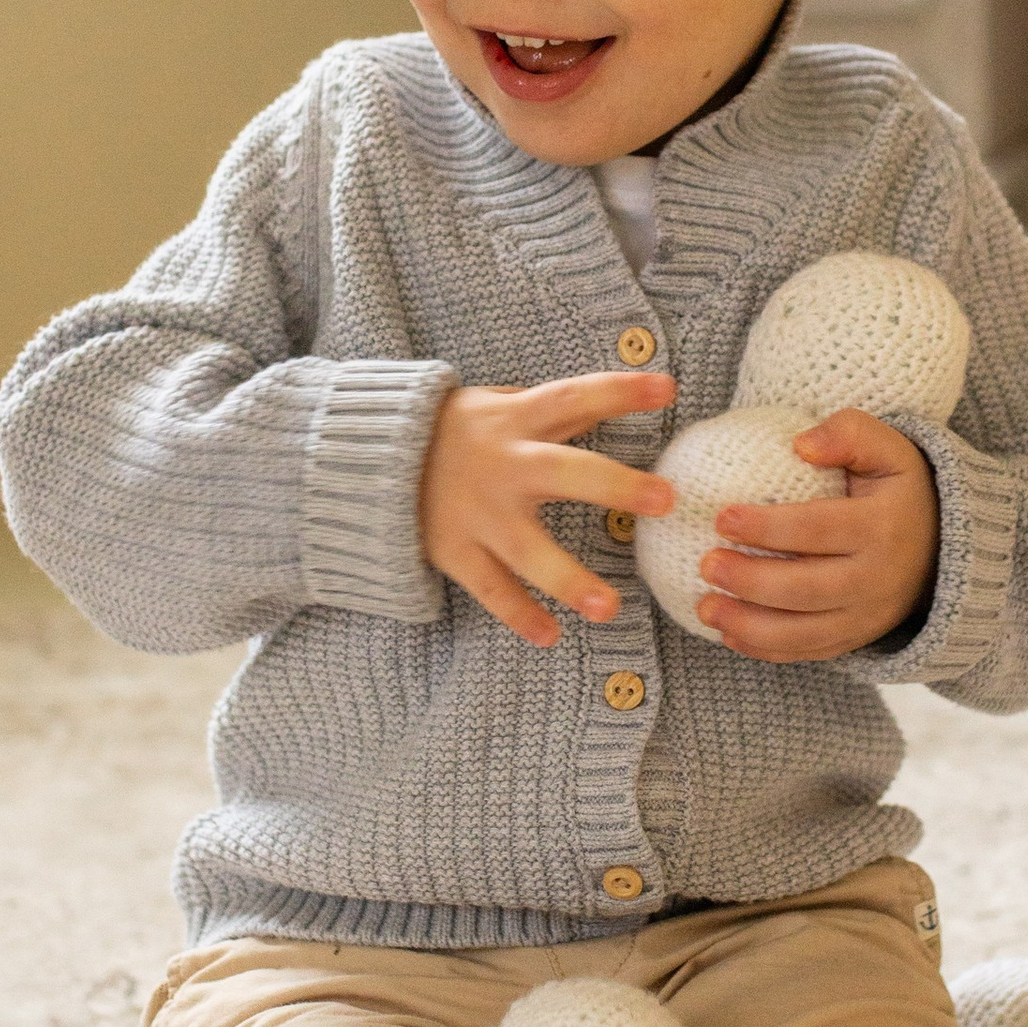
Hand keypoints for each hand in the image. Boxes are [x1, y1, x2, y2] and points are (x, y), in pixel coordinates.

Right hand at [420, 369, 678, 648]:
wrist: (359, 457)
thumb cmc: (444, 430)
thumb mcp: (491, 405)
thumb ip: (544, 410)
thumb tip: (604, 408)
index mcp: (514, 420)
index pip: (573, 397)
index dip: (620, 391)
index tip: (668, 388)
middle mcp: (502, 466)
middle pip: (565, 473)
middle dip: (616, 486)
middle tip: (665, 499)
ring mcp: (477, 513)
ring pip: (529, 550)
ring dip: (570, 580)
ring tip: (611, 608)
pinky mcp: (454, 550)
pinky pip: (491, 589)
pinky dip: (518, 615)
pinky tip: (550, 637)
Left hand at [699, 408, 936, 662]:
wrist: (943, 544)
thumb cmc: (897, 489)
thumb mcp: (888, 447)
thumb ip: (849, 433)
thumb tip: (802, 445)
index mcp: (882, 527)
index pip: (818, 529)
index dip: (768, 527)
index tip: (723, 518)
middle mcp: (878, 578)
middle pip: (806, 588)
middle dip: (750, 581)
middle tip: (706, 564)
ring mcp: (868, 615)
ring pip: (804, 631)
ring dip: (749, 625)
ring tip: (705, 607)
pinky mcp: (857, 637)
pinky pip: (810, 651)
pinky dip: (768, 649)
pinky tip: (729, 634)